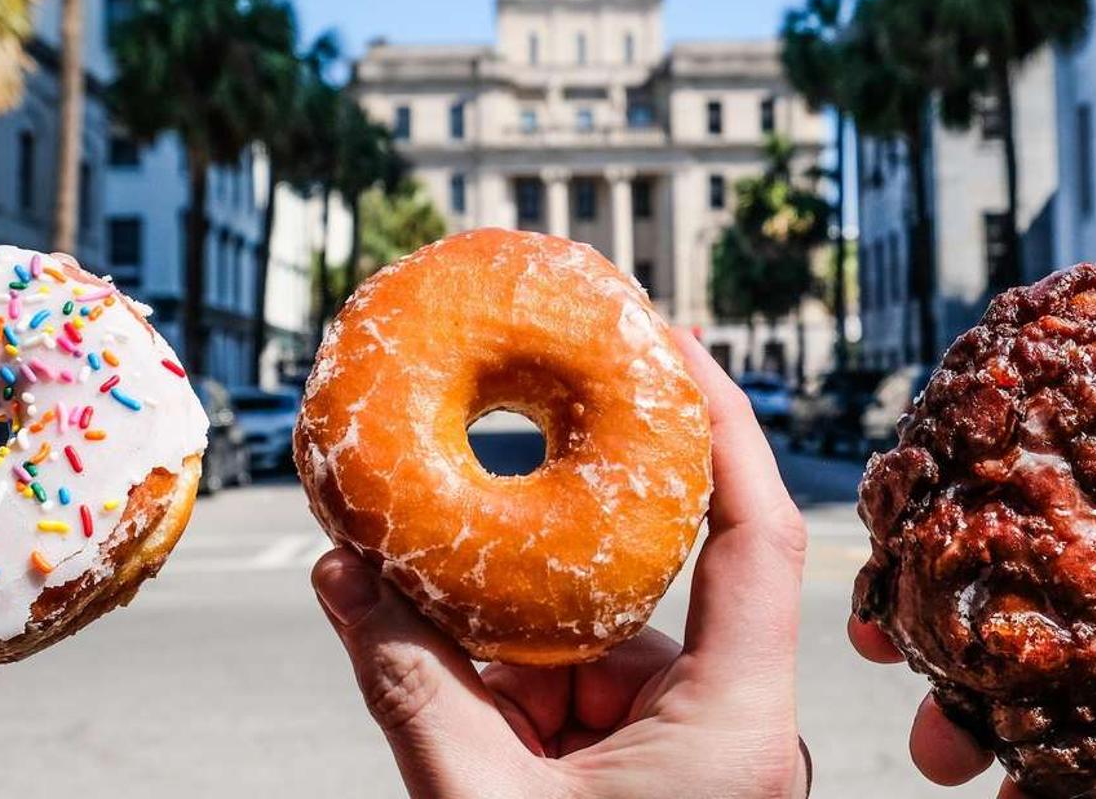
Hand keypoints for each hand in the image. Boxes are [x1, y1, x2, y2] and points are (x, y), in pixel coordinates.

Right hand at [311, 330, 809, 798]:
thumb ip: (410, 688)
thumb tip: (339, 569)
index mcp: (736, 726)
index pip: (755, 537)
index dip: (723, 425)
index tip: (670, 340)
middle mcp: (736, 729)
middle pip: (636, 603)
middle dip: (536, 586)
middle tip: (462, 527)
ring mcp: (704, 753)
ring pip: (598, 655)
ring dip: (514, 676)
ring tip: (462, 726)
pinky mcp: (666, 774)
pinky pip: (589, 702)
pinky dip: (522, 709)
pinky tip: (475, 740)